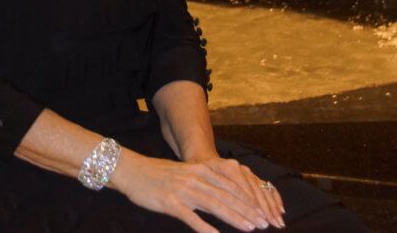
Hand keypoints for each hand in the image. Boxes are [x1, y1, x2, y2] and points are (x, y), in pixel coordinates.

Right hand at [111, 151, 276, 232]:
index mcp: (201, 170)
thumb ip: (206, 184)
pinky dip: (205, 228)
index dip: (249, 200)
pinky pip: (191, 217)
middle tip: (263, 223)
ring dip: (234, 218)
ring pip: (214, 205)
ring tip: (249, 228)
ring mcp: (183, 190)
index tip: (263, 212)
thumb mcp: (186, 173)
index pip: (231, 186)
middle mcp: (195, 178)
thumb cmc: (159, 175)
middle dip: (247, 211)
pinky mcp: (171, 202)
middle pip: (227, 196)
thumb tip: (226, 198)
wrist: (132, 171)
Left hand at [197, 156, 284, 229]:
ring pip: (262, 188)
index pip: (243, 192)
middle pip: (255, 191)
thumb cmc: (198, 176)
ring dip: (271, 206)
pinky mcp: (250, 174)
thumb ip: (212, 201)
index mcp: (227, 169)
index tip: (258, 223)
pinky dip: (273, 197)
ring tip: (278, 221)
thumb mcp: (200, 187)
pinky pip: (265, 185)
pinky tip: (280, 208)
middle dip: (265, 210)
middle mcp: (239, 168)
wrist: (201, 158)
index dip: (251, 209)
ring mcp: (246, 170)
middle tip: (272, 224)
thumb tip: (221, 218)